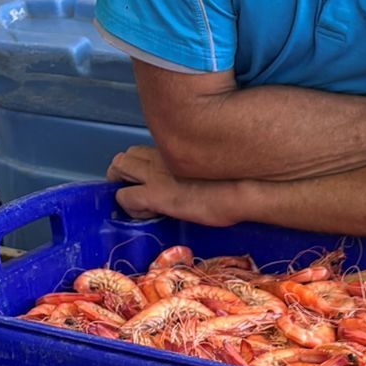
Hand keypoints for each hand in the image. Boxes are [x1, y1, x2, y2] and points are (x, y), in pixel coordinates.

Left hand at [107, 144, 244, 227]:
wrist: (247, 189)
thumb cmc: (242, 179)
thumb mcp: (217, 164)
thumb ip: (200, 165)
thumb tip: (202, 178)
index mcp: (176, 150)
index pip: (142, 151)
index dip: (138, 167)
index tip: (145, 181)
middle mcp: (162, 157)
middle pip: (125, 156)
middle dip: (123, 174)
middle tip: (133, 192)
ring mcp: (156, 174)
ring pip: (119, 169)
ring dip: (122, 186)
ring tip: (137, 204)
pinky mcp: (157, 194)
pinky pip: (125, 198)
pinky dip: (129, 208)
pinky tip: (146, 215)